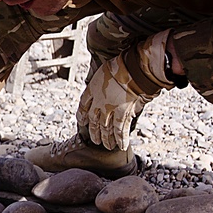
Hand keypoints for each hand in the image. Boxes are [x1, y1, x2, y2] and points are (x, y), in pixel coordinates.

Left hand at [77, 30, 176, 150]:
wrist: (130, 69)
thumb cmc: (119, 66)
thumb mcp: (103, 71)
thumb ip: (101, 83)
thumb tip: (101, 90)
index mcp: (91, 91)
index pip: (83, 106)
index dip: (81, 114)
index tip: (82, 121)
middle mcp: (98, 103)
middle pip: (93, 121)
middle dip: (94, 132)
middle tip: (95, 140)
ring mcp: (109, 109)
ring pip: (105, 128)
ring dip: (106, 139)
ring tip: (107, 146)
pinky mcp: (122, 113)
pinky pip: (120, 129)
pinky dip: (121, 139)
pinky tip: (121, 146)